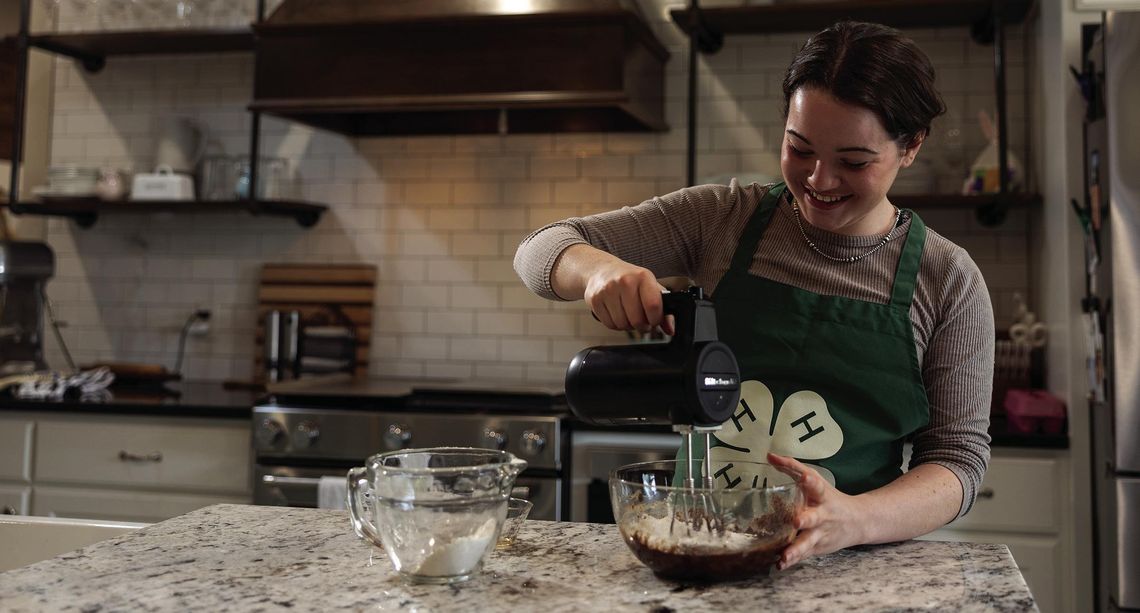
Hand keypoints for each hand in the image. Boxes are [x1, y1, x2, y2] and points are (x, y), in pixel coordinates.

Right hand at [582, 259, 673, 334]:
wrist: (601, 269)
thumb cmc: (630, 279)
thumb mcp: (649, 286)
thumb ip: (663, 308)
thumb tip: (670, 329)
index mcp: (642, 276)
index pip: (653, 306)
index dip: (656, 319)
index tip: (654, 320)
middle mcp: (625, 281)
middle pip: (637, 320)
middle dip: (642, 325)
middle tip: (641, 320)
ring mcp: (608, 290)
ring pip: (622, 324)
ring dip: (627, 326)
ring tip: (628, 315)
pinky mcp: (595, 299)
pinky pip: (609, 325)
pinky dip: (615, 325)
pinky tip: (617, 314)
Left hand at [767, 453, 867, 569]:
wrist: (858, 522)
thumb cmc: (829, 498)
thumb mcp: (815, 481)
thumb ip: (792, 468)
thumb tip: (769, 456)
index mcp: (822, 495)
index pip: (816, 484)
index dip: (809, 480)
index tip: (803, 476)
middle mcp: (823, 515)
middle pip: (814, 518)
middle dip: (805, 520)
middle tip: (796, 521)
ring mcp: (820, 533)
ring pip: (808, 542)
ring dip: (796, 549)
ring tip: (784, 555)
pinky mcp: (817, 547)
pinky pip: (803, 554)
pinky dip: (792, 560)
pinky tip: (780, 564)